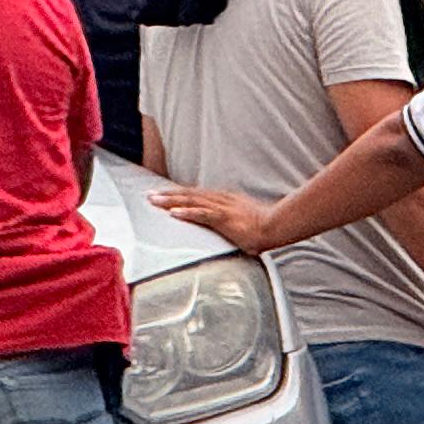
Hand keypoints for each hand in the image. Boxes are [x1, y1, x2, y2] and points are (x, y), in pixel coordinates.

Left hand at [149, 184, 278, 256]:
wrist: (275, 225)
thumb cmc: (261, 226)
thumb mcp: (240, 220)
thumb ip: (228, 222)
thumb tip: (222, 228)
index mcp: (222, 199)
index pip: (194, 194)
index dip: (177, 194)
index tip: (161, 194)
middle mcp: (219, 199)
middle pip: (188, 194)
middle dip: (167, 195)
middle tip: (149, 195)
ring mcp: (221, 207)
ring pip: (191, 201)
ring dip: (171, 201)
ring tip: (155, 201)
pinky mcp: (225, 218)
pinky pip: (202, 214)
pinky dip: (187, 213)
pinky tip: (174, 214)